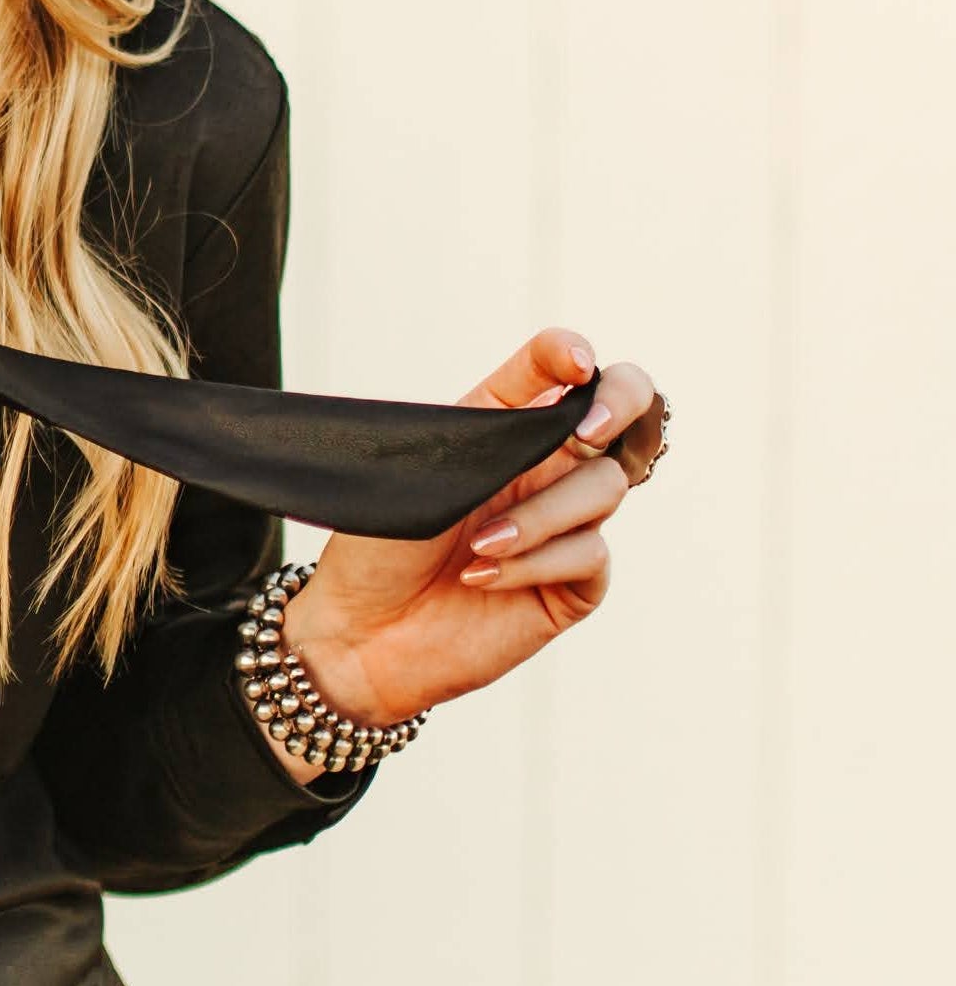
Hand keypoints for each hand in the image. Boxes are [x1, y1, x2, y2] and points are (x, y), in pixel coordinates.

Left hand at [272, 326, 666, 740]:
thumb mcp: (423, 469)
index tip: (574, 362)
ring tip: (479, 544)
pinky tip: (482, 578)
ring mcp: (565, 525)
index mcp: (506, 426)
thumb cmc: (379, 546)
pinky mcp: (573, 584)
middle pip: (627, 413)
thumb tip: (557, 396)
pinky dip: (536, 562)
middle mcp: (547, 469)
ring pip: (604, 488)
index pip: (560, 369)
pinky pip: (590, 554)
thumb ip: (491, 429)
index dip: (574, 353)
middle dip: (620, 404)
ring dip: (541, 515)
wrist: (358, 632)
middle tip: (587, 430)